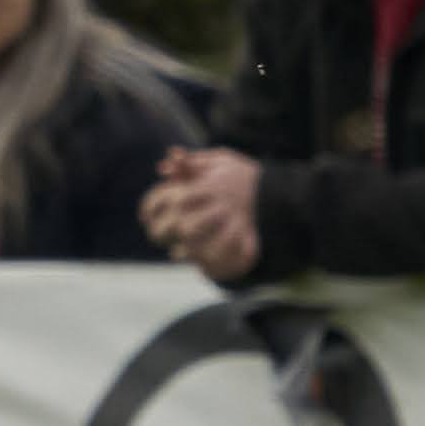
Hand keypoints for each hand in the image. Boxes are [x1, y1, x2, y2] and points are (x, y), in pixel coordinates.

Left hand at [142, 147, 264, 279]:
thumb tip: (163, 166)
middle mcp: (222, 207)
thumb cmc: (242, 175)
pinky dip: (207, 265)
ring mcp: (235, 226)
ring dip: (185, 252)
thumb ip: (191, 162)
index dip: (154, 207)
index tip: (143, 215)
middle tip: (156, 236)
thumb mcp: (220, 160)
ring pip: (202, 247)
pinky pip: (224, 260)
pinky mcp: (247, 243)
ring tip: (178, 252)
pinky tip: (198, 263)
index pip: (175, 198)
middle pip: (184, 226)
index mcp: (212, 186)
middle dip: (164, 233)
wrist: (281, 193)